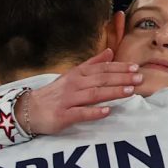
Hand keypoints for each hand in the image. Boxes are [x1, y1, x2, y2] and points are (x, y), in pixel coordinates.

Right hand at [14, 49, 141, 135]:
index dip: (119, 68)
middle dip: (121, 78)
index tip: (135, 67)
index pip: (101, 69)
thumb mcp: (72, 75)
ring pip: (93, 94)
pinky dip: (94, 112)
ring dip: (112, 92)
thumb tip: (110, 52)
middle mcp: (74, 85)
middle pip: (100, 80)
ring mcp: (68, 100)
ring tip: (130, 91)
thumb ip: (92, 64)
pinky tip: (107, 111)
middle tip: (139, 78)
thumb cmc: (54, 94)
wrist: (28, 110)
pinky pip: (80, 113)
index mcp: (77, 74)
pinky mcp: (63, 115)